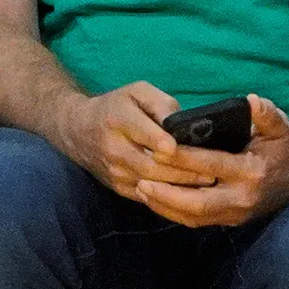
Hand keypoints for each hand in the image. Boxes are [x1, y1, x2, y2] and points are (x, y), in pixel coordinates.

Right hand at [53, 81, 214, 200]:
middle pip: (153, 166)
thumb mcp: (135, 92)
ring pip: (152, 185)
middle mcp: (113, 148)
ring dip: (180, 187)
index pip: (147, 136)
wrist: (77, 130)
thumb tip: (181, 122)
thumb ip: (160, 102)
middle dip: (184, 172)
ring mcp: (114, 171)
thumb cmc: (114, 107)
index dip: (171, 146)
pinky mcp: (117, 187)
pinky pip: (146, 197)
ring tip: (206, 184)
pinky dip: (168, 197)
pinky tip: (188, 193)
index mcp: (118, 120)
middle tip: (212, 173)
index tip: (194, 151)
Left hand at [135, 95, 288, 227]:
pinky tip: (154, 200)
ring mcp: (236, 214)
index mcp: (252, 172)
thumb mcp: (280, 127)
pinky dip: (173, 212)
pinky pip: (196, 221)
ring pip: (194, 216)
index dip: (183, 158)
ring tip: (140, 189)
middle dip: (167, 193)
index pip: (211, 165)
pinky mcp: (229, 221)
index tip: (159, 148)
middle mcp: (243, 198)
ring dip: (164, 205)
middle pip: (197, 202)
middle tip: (140, 179)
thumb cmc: (284, 146)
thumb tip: (252, 100)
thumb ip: (266, 114)